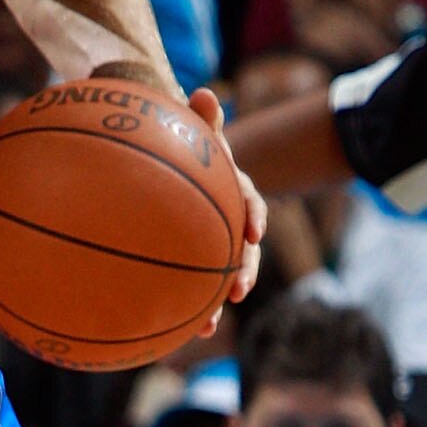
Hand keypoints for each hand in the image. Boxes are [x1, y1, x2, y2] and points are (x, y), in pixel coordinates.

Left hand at [189, 85, 263, 320]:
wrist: (173, 176)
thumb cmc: (184, 154)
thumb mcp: (193, 138)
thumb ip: (200, 121)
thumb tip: (203, 91)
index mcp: (232, 191)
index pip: (249, 201)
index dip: (253, 215)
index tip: (253, 230)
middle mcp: (230, 222)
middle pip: (244, 249)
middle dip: (244, 270)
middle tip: (237, 287)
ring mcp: (216, 247)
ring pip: (223, 277)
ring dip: (217, 302)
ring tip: (206, 325)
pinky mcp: (196, 266)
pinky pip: (198, 292)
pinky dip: (194, 313)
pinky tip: (186, 335)